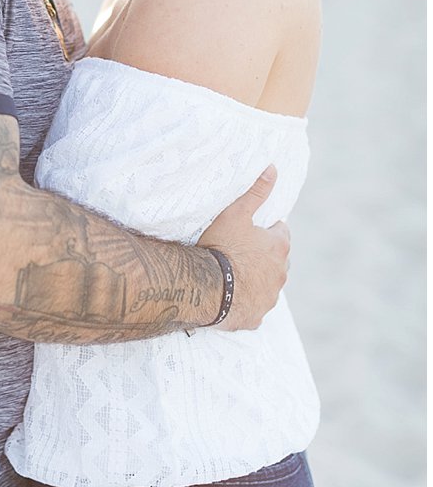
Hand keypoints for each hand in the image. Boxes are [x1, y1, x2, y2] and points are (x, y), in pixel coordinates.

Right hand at [199, 166, 288, 330]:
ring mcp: (269, 298)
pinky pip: (253, 310)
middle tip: (240, 253)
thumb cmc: (221, 248)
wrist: (206, 288)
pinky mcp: (255, 317)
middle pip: (277, 262)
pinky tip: (229, 300)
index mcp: (278, 248)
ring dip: (255, 282)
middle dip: (264, 258)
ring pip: (267, 287)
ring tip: (232, 277)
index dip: (267, 231)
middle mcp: (280, 274)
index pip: (281, 234)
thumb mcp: (235, 214)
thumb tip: (273, 168)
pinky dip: (245, 304)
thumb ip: (256, 192)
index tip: (252, 232)